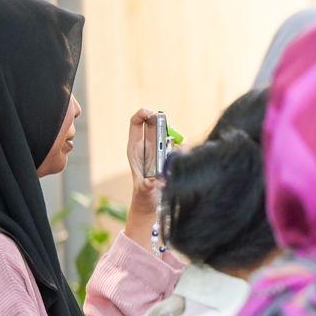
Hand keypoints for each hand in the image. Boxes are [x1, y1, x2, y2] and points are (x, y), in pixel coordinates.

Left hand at [122, 107, 164, 246]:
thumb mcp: (146, 191)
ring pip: (166, 134)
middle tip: (169, 128)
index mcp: (135, 149)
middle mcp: (146, 146)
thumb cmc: (145, 195)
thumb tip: (154, 182)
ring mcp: (158, 149)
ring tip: (172, 157)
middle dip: (161, 122)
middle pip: (152, 124)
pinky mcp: (168, 154)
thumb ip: (149, 186)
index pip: (136, 123)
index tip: (153, 113)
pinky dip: (180, 149)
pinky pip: (176, 144)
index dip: (143, 114)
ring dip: (172, 140)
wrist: (151, 202)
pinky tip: (178, 162)